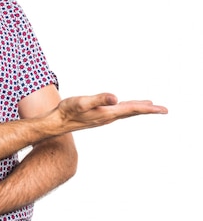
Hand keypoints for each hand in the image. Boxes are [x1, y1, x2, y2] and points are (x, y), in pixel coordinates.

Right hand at [49, 93, 167, 134]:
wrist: (57, 123)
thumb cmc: (67, 111)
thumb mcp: (83, 102)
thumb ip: (99, 99)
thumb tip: (116, 98)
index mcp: (108, 113)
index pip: (132, 109)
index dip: (148, 108)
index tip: (163, 109)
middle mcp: (108, 117)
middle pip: (133, 112)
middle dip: (149, 110)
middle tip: (164, 110)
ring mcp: (104, 117)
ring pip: (126, 112)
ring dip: (139, 109)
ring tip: (150, 106)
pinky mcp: (99, 116)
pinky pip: (119, 112)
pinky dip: (128, 109)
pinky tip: (126, 106)